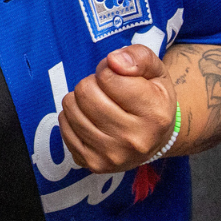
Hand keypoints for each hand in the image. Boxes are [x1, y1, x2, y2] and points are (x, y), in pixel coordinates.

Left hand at [58, 45, 177, 173]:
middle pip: (85, 92)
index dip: (108, 69)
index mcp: (154, 115)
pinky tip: (91, 119)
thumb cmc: (152, 98)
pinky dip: (73, 115)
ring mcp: (112, 156)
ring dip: (80, 99)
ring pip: (71, 107)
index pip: (108, 76)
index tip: (118, 76)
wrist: (155, 138)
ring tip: (99, 104)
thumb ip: (138, 57)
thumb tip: (113, 62)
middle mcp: (135, 140)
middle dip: (93, 83)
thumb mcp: (156, 71)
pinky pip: (63, 125)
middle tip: (107, 91)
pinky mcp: (92, 163)